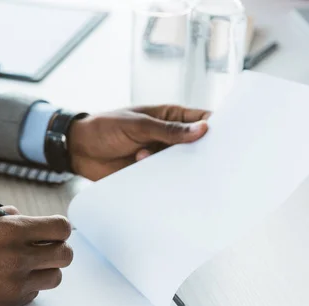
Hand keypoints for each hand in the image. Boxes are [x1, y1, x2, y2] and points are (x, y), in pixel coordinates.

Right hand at [0, 207, 72, 305]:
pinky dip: (27, 286)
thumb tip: (20, 216)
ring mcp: (14, 285)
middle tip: (43, 247)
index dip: (59, 228)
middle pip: (65, 256)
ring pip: (54, 278)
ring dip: (45, 269)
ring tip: (25, 264)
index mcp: (10, 231)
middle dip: (57, 249)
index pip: (61, 228)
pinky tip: (7, 279)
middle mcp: (17, 259)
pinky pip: (32, 294)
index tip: (52, 229)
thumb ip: (2, 217)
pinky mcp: (5, 305)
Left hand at [68, 105, 210, 180]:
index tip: (231, 140)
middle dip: (204, 155)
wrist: (78, 149)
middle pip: (196, 147)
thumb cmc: (105, 127)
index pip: (202, 120)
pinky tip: (168, 186)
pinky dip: (168, 183)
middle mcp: (168, 138)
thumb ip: (168, 130)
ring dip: (182, 171)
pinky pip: (165, 180)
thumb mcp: (137, 125)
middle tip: (216, 166)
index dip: (218, 128)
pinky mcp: (148, 174)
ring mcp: (159, 157)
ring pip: (182, 166)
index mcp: (170, 117)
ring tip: (187, 178)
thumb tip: (203, 129)